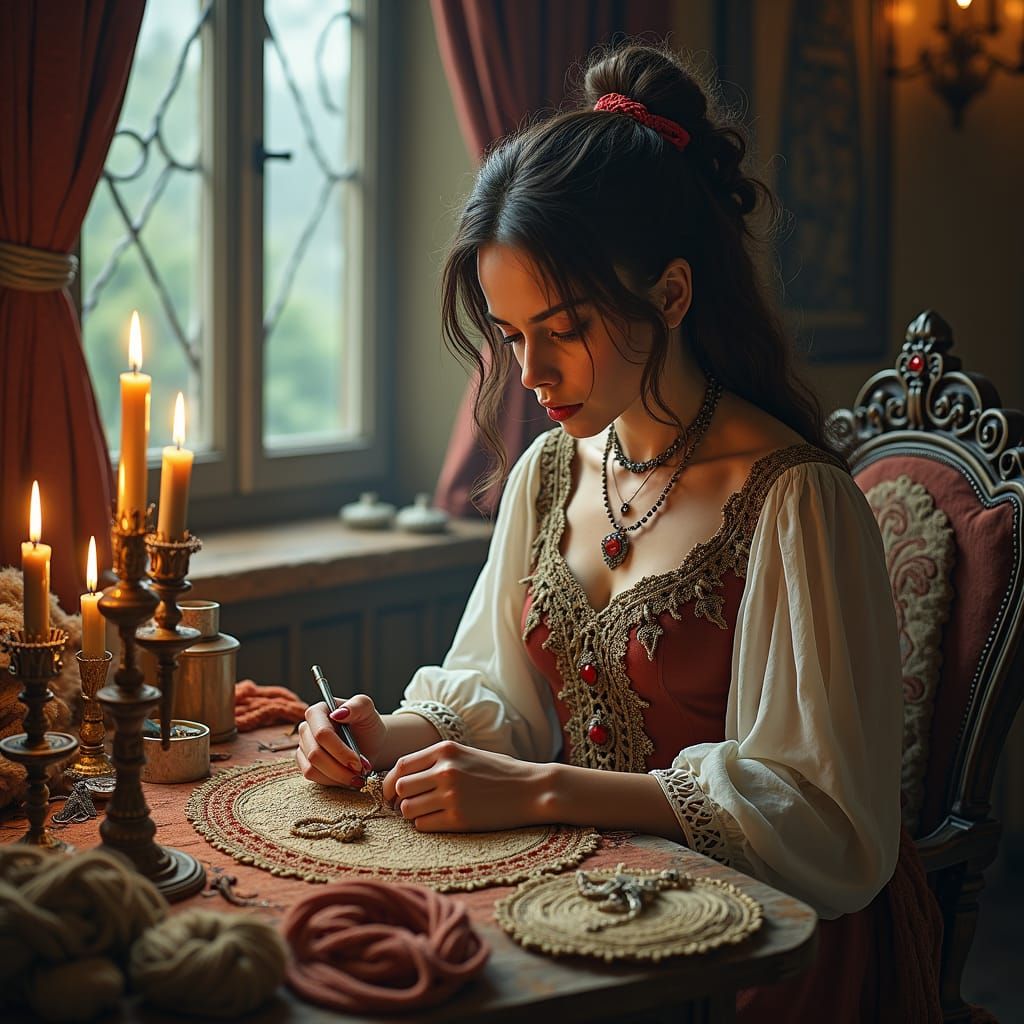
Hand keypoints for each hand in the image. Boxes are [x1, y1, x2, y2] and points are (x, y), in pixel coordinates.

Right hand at [296, 694, 387, 786]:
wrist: (371, 742)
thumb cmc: (368, 724)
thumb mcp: (368, 711)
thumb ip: (357, 706)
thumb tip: (337, 714)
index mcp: (318, 711)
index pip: (322, 734)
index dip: (340, 751)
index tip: (358, 762)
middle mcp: (306, 728)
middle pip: (315, 754)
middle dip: (340, 768)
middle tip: (361, 773)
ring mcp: (303, 746)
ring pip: (312, 768)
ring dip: (337, 777)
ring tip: (358, 777)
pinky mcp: (304, 762)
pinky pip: (312, 776)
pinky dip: (331, 781)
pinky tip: (348, 779)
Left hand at [382, 741, 549, 831]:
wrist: (531, 789)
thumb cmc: (498, 772)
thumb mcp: (465, 754)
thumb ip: (435, 762)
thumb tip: (400, 779)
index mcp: (445, 750)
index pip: (400, 766)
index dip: (389, 782)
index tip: (391, 792)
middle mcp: (445, 771)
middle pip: (399, 789)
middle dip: (399, 800)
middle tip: (407, 806)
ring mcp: (451, 796)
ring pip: (408, 810)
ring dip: (412, 814)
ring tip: (428, 812)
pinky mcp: (459, 819)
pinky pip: (423, 826)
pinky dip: (426, 825)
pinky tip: (440, 820)